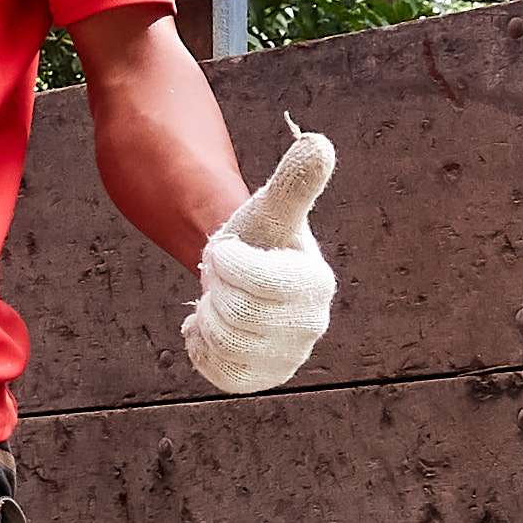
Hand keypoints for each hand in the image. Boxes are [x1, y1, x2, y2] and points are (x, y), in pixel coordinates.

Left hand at [181, 127, 339, 394]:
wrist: (242, 276)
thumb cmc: (259, 237)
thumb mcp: (272, 207)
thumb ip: (294, 181)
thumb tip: (318, 143)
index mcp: (316, 283)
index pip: (254, 279)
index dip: (227, 259)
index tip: (230, 248)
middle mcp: (310, 326)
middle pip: (237, 315)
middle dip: (217, 289)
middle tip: (226, 279)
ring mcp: (288, 358)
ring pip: (224, 342)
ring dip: (208, 316)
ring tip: (222, 301)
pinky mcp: (261, 380)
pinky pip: (217, 371)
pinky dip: (203, 345)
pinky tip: (215, 327)